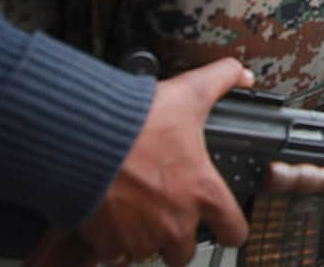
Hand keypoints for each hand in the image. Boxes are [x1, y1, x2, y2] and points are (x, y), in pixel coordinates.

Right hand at [51, 59, 254, 266]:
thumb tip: (242, 74)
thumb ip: (222, 79)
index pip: (235, 231)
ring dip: (144, 236)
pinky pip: (114, 252)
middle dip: (178, 238)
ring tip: (137, 209)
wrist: (82, 138)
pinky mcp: (107, 240)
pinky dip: (112, 239)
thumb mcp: (189, 92)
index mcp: (201, 191)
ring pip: (148, 251)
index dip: (232, 226)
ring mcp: (140, 235)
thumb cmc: (135, 121)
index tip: (225, 223)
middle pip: (185, 252)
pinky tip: (112, 215)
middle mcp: (175, 221)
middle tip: (168, 214)